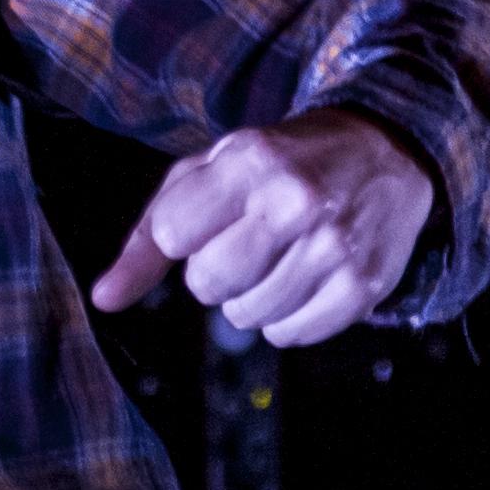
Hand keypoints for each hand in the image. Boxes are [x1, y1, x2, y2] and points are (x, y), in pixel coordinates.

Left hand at [87, 110, 429, 347]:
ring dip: (253, 297)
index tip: (211, 219)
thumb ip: (150, 236)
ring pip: (247, 317)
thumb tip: (103, 300)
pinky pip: (290, 336)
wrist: (385, 153)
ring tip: (282, 256)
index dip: (185, 236)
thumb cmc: (281, 164)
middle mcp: (296, 202)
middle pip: (208, 284)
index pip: (173, 236)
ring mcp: (334, 248)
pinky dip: (288, 317)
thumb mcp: (211, 173)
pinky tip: (307, 277)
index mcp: (251, 161)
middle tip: (248, 240)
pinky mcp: (362, 288)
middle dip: (216, 272)